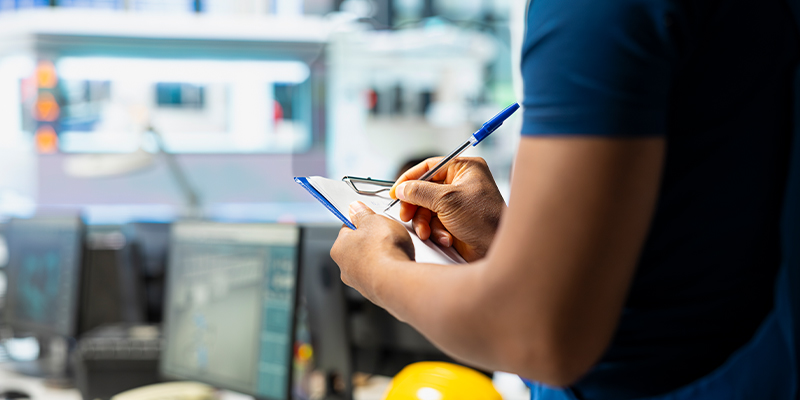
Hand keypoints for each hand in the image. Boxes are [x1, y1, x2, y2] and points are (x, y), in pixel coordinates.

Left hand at [330, 201, 414, 302]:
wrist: (397, 281)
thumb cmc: (383, 250)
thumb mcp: (373, 220)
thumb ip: (363, 214)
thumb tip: (355, 208)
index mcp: (338, 249)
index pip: (347, 230)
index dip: (360, 222)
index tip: (369, 219)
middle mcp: (345, 269)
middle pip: (359, 248)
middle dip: (372, 241)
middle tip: (386, 234)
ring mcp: (360, 283)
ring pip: (371, 264)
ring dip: (382, 257)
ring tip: (396, 250)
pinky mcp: (376, 293)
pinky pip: (383, 277)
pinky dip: (390, 271)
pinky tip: (399, 265)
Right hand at [390, 157, 505, 261]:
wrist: (497, 249)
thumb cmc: (483, 219)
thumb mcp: (448, 200)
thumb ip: (420, 192)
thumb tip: (401, 189)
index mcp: (464, 169)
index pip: (429, 167)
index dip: (410, 179)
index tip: (396, 191)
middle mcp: (460, 184)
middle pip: (424, 189)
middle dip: (416, 206)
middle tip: (407, 215)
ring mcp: (457, 203)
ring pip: (426, 208)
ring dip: (425, 222)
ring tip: (427, 233)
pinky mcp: (454, 221)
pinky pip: (434, 222)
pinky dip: (435, 231)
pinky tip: (445, 238)